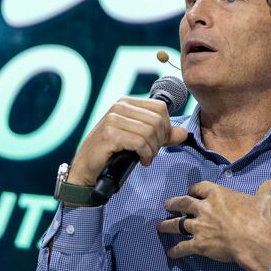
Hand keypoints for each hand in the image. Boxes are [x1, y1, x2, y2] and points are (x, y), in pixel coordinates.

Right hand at [68, 97, 188, 185]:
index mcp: (126, 102)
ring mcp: (113, 119)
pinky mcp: (110, 134)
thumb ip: (162, 135)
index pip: (160, 108)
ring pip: (150, 132)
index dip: (166, 127)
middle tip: (151, 153)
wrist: (87, 168)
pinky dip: (146, 154)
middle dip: (160, 141)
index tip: (158, 142)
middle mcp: (119, 106)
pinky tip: (141, 160)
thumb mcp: (140, 140)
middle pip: (157, 120)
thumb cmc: (113, 152)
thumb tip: (183, 133)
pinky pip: (140, 142)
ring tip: (145, 157)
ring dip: (153, 150)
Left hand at [157, 179, 270, 270]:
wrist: (254, 240)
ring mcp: (199, 226)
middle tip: (167, 205)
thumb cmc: (258, 218)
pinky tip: (170, 253)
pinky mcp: (199, 244)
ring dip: (167, 225)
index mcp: (217, 194)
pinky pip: (183, 247)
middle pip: (183, 203)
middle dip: (173, 204)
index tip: (191, 192)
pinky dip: (175, 251)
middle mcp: (204, 208)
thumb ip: (266, 190)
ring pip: (177, 224)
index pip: (199, 187)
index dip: (194, 190)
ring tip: (159, 226)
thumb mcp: (264, 200)